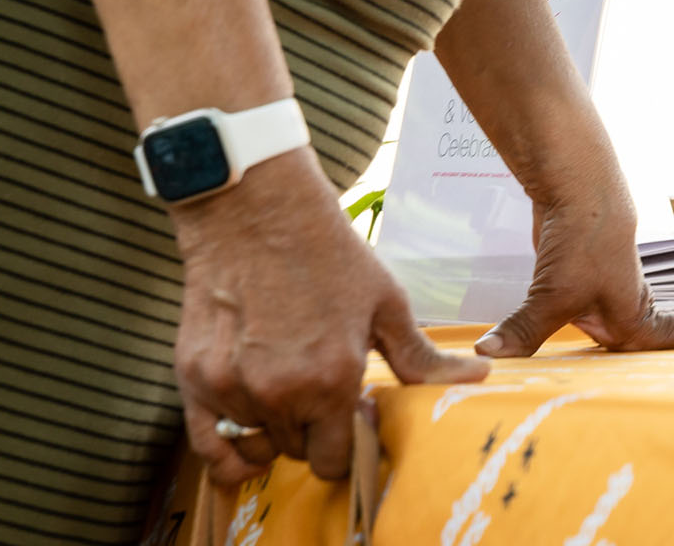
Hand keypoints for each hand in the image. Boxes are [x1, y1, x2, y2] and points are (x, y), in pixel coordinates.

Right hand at [172, 152, 486, 486]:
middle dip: (315, 434)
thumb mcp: (385, 303)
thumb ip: (421, 357)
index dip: (349, 446)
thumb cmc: (328, 255)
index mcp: (331, 379)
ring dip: (275, 431)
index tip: (354, 418)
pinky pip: (208, 446)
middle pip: (298, 453)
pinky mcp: (195, 379)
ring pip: (256, 445)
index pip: (337, 460)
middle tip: (324, 394)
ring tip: (289, 391)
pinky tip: (248, 441)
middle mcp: (279, 393)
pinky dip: (228, 453)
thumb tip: (478, 380)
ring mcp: (232, 389)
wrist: (257, 214)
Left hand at [475, 176, 673, 359]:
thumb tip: (490, 358)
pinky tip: (586, 349)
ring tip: (662, 371)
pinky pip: (593, 320)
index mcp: (636, 319)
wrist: (573, 189)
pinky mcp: (583, 285)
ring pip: (627, 333)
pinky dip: (593, 336)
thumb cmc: (583, 240)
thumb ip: (525, 332)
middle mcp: (629, 310)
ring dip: (643, 349)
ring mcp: (607, 296)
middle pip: (665, 343)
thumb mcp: (553, 294)